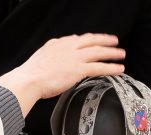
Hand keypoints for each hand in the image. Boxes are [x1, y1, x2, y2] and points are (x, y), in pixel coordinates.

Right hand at [0, 34, 125, 116]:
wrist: (28, 80)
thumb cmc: (31, 75)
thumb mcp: (40, 59)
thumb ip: (51, 58)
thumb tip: (54, 63)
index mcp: (58, 44)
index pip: (77, 39)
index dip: (88, 40)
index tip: (94, 41)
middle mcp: (68, 48)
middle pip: (92, 41)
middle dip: (105, 40)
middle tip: (115, 41)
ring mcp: (74, 58)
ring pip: (98, 52)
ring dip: (112, 53)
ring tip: (121, 54)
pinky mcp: (79, 70)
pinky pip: (99, 67)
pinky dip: (111, 67)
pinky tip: (119, 69)